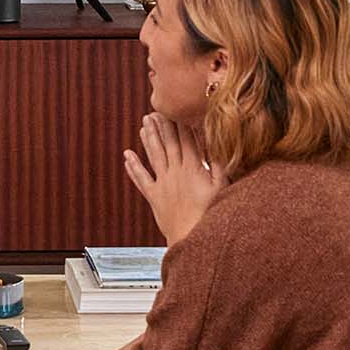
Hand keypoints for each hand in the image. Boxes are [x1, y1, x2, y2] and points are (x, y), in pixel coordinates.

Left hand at [122, 112, 227, 245]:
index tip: (176, 109)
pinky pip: (141, 180)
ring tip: (144, 124)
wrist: (192, 239)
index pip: (186, 140)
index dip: (180, 123)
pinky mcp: (154, 198)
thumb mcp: (222, 188)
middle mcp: (174, 173)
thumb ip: (220, 164)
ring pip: (154, 156)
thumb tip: (218, 145)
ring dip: (148, 139)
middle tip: (155, 110)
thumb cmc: (211, 216)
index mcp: (193, 169)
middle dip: (162, 126)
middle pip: (168, 144)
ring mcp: (162, 184)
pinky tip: (127, 156)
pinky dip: (133, 168)